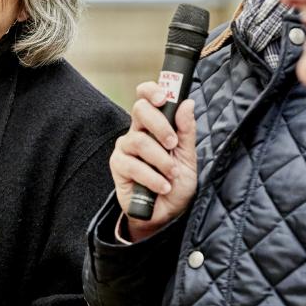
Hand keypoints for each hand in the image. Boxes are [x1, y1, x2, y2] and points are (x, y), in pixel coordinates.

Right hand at [110, 80, 199, 239]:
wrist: (166, 214)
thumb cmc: (176, 183)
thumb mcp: (188, 157)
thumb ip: (186, 131)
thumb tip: (187, 103)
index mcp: (153, 125)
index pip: (145, 98)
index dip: (151, 91)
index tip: (163, 97)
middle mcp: (136, 132)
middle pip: (139, 110)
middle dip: (160, 126)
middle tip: (173, 145)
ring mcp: (125, 148)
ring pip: (139, 141)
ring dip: (161, 160)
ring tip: (172, 175)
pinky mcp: (118, 166)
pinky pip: (133, 165)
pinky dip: (152, 177)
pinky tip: (163, 187)